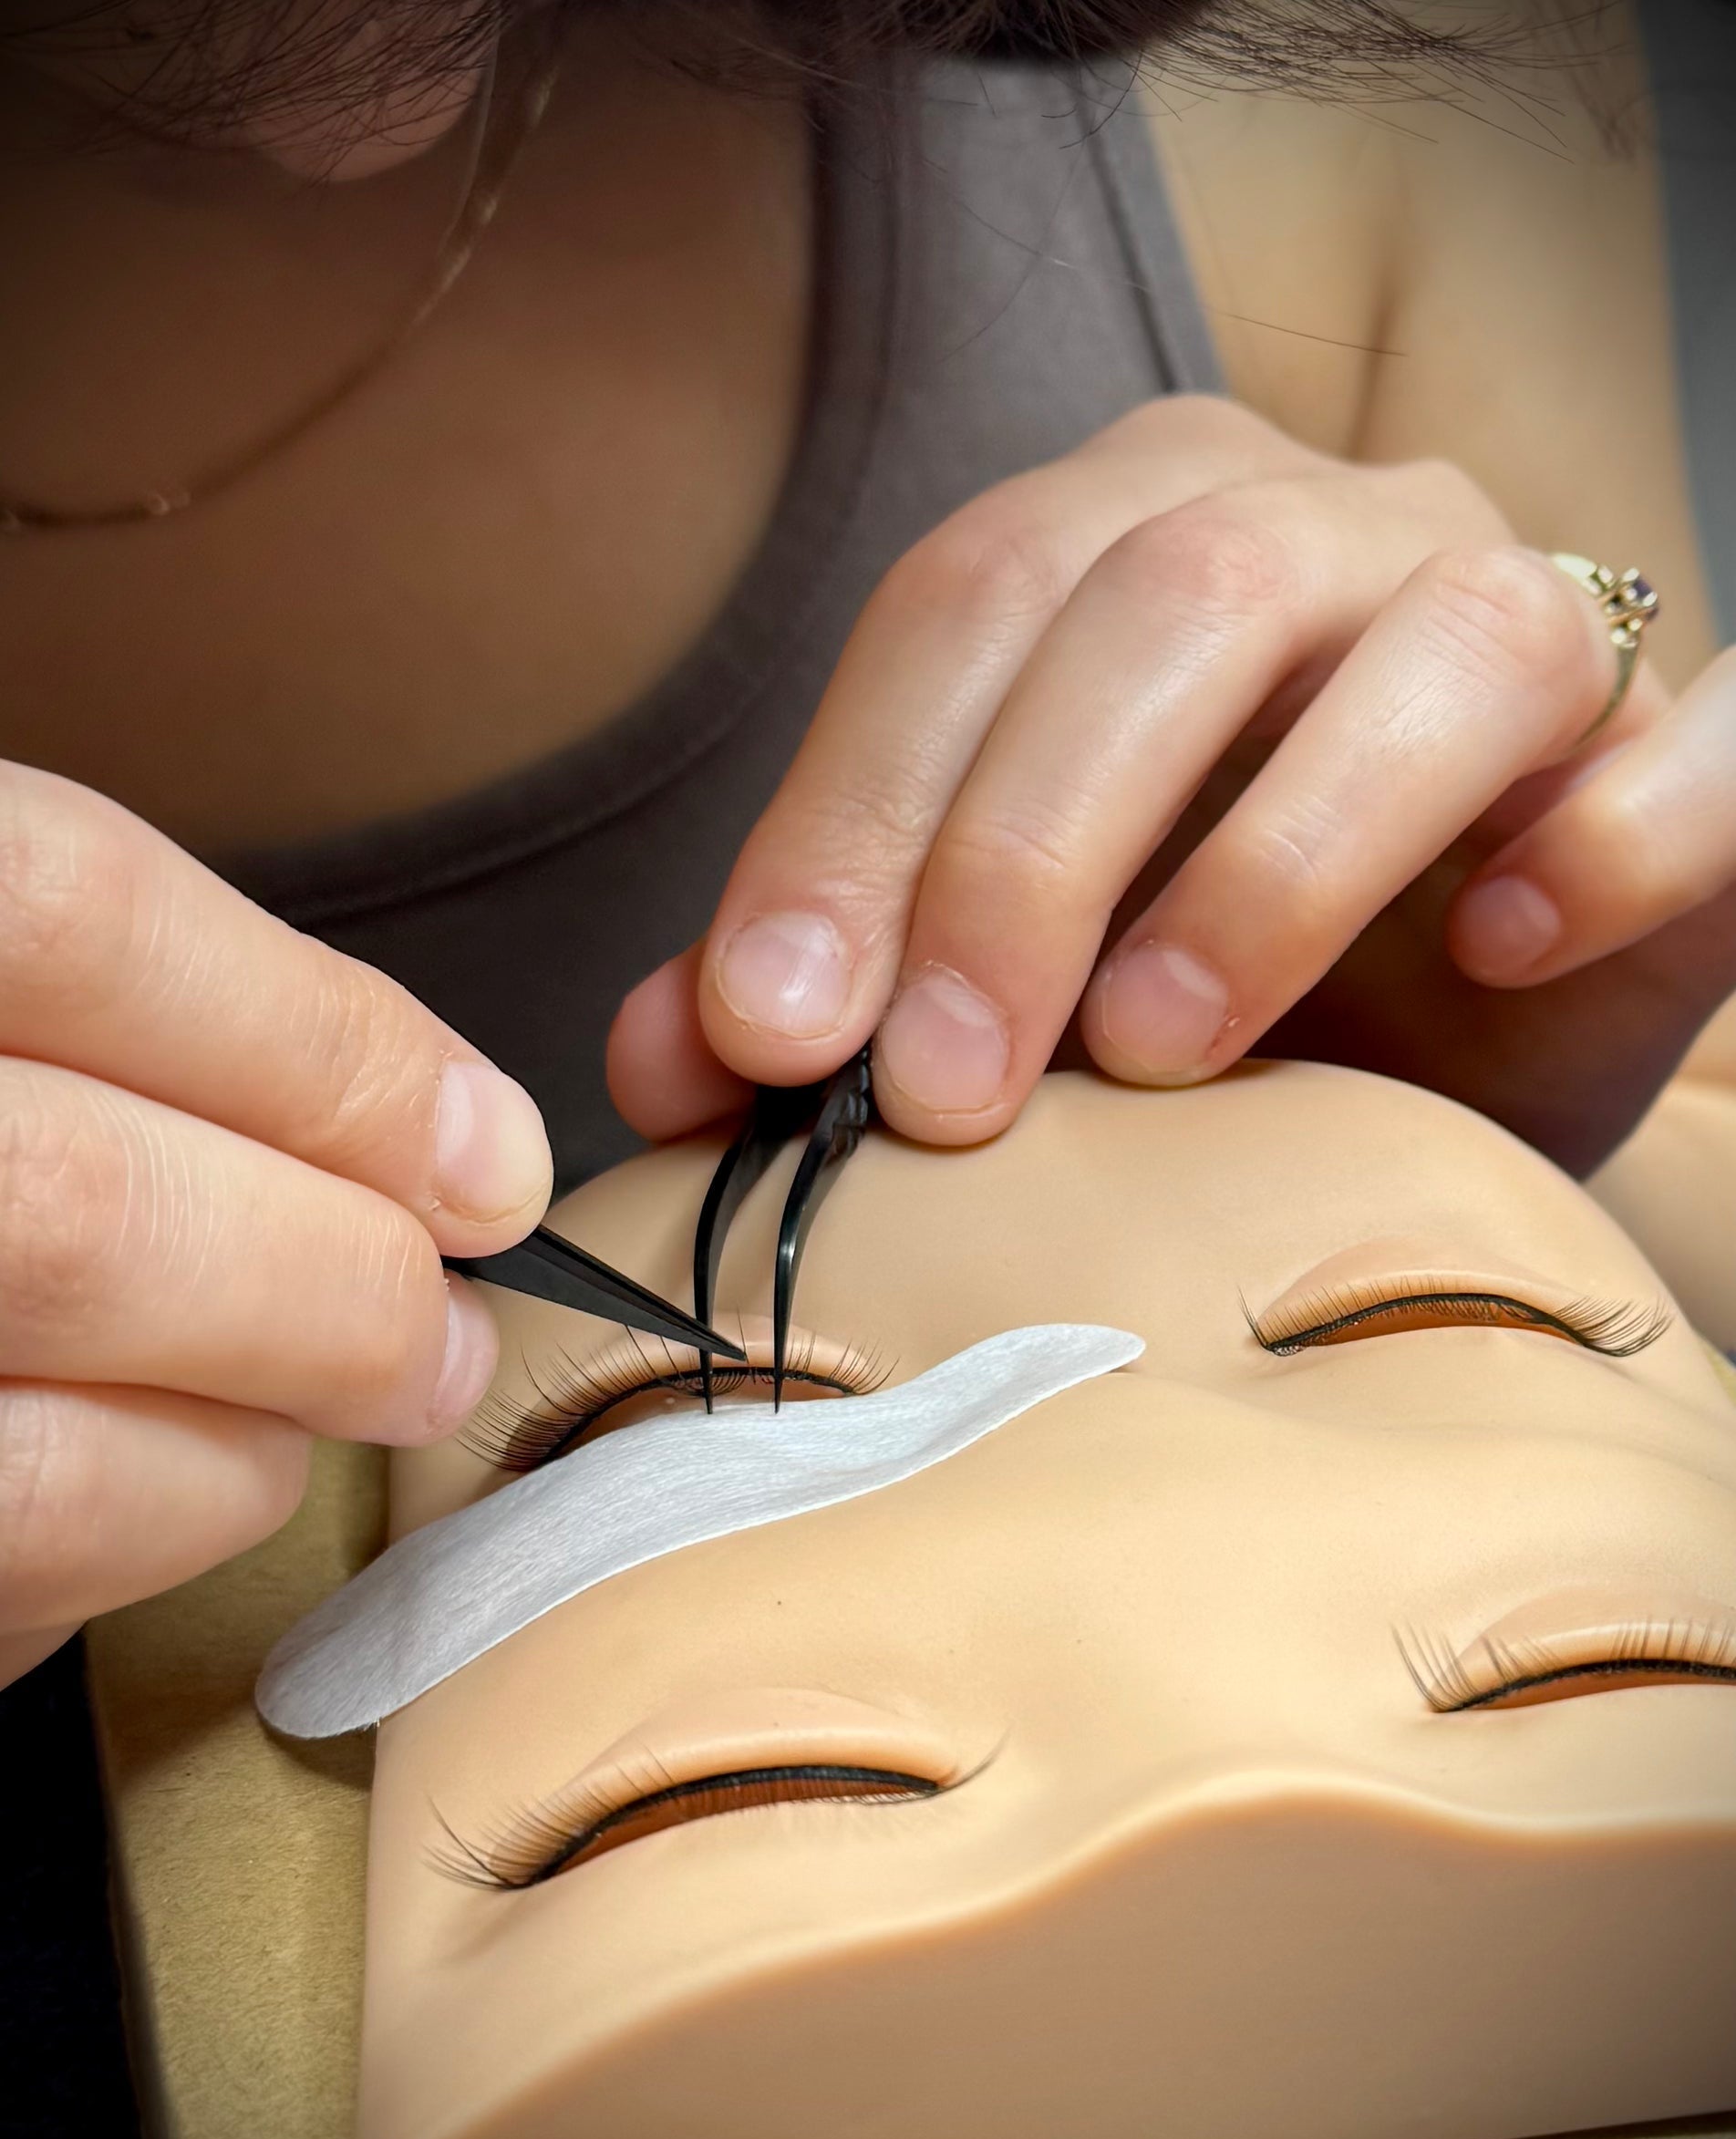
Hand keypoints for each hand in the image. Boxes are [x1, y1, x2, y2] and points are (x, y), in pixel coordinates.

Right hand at [0, 763, 550, 1684]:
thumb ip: (122, 1003)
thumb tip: (450, 1141)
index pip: (69, 913)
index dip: (323, 1047)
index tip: (482, 1156)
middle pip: (71, 1207)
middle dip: (324, 1286)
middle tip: (439, 1331)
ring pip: (40, 1445)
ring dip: (244, 1441)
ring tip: (318, 1410)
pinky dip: (130, 1543)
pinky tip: (172, 1482)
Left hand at [608, 395, 1735, 1174]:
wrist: (1470, 1028)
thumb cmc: (1219, 993)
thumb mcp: (1016, 984)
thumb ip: (848, 983)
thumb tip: (665, 1056)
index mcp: (1134, 539)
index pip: (961, 607)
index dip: (851, 813)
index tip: (771, 1034)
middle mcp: (1329, 529)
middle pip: (1163, 601)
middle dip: (1025, 853)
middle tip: (945, 1089)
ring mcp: (1525, 607)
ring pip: (1433, 644)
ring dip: (1275, 860)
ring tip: (1162, 1052)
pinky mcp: (1686, 734)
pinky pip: (1694, 737)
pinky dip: (1606, 837)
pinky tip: (1497, 946)